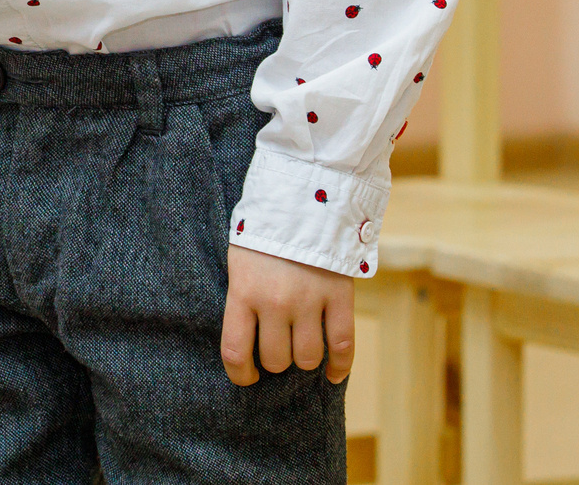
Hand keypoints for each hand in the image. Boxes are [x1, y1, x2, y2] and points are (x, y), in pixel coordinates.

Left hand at [222, 244, 354, 384]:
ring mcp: (309, 301)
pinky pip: (343, 346)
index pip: (235, 351)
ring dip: (305, 360)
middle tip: (279, 349)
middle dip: (276, 361)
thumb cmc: (264, 236)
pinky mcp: (339, 297)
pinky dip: (339, 366)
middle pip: (276, 359)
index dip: (241, 374)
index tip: (248, 377)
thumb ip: (244, 301)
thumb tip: (248, 345)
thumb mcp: (240, 265)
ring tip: (302, 347)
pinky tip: (332, 374)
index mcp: (243, 292)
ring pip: (308, 358)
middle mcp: (274, 301)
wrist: (302, 201)